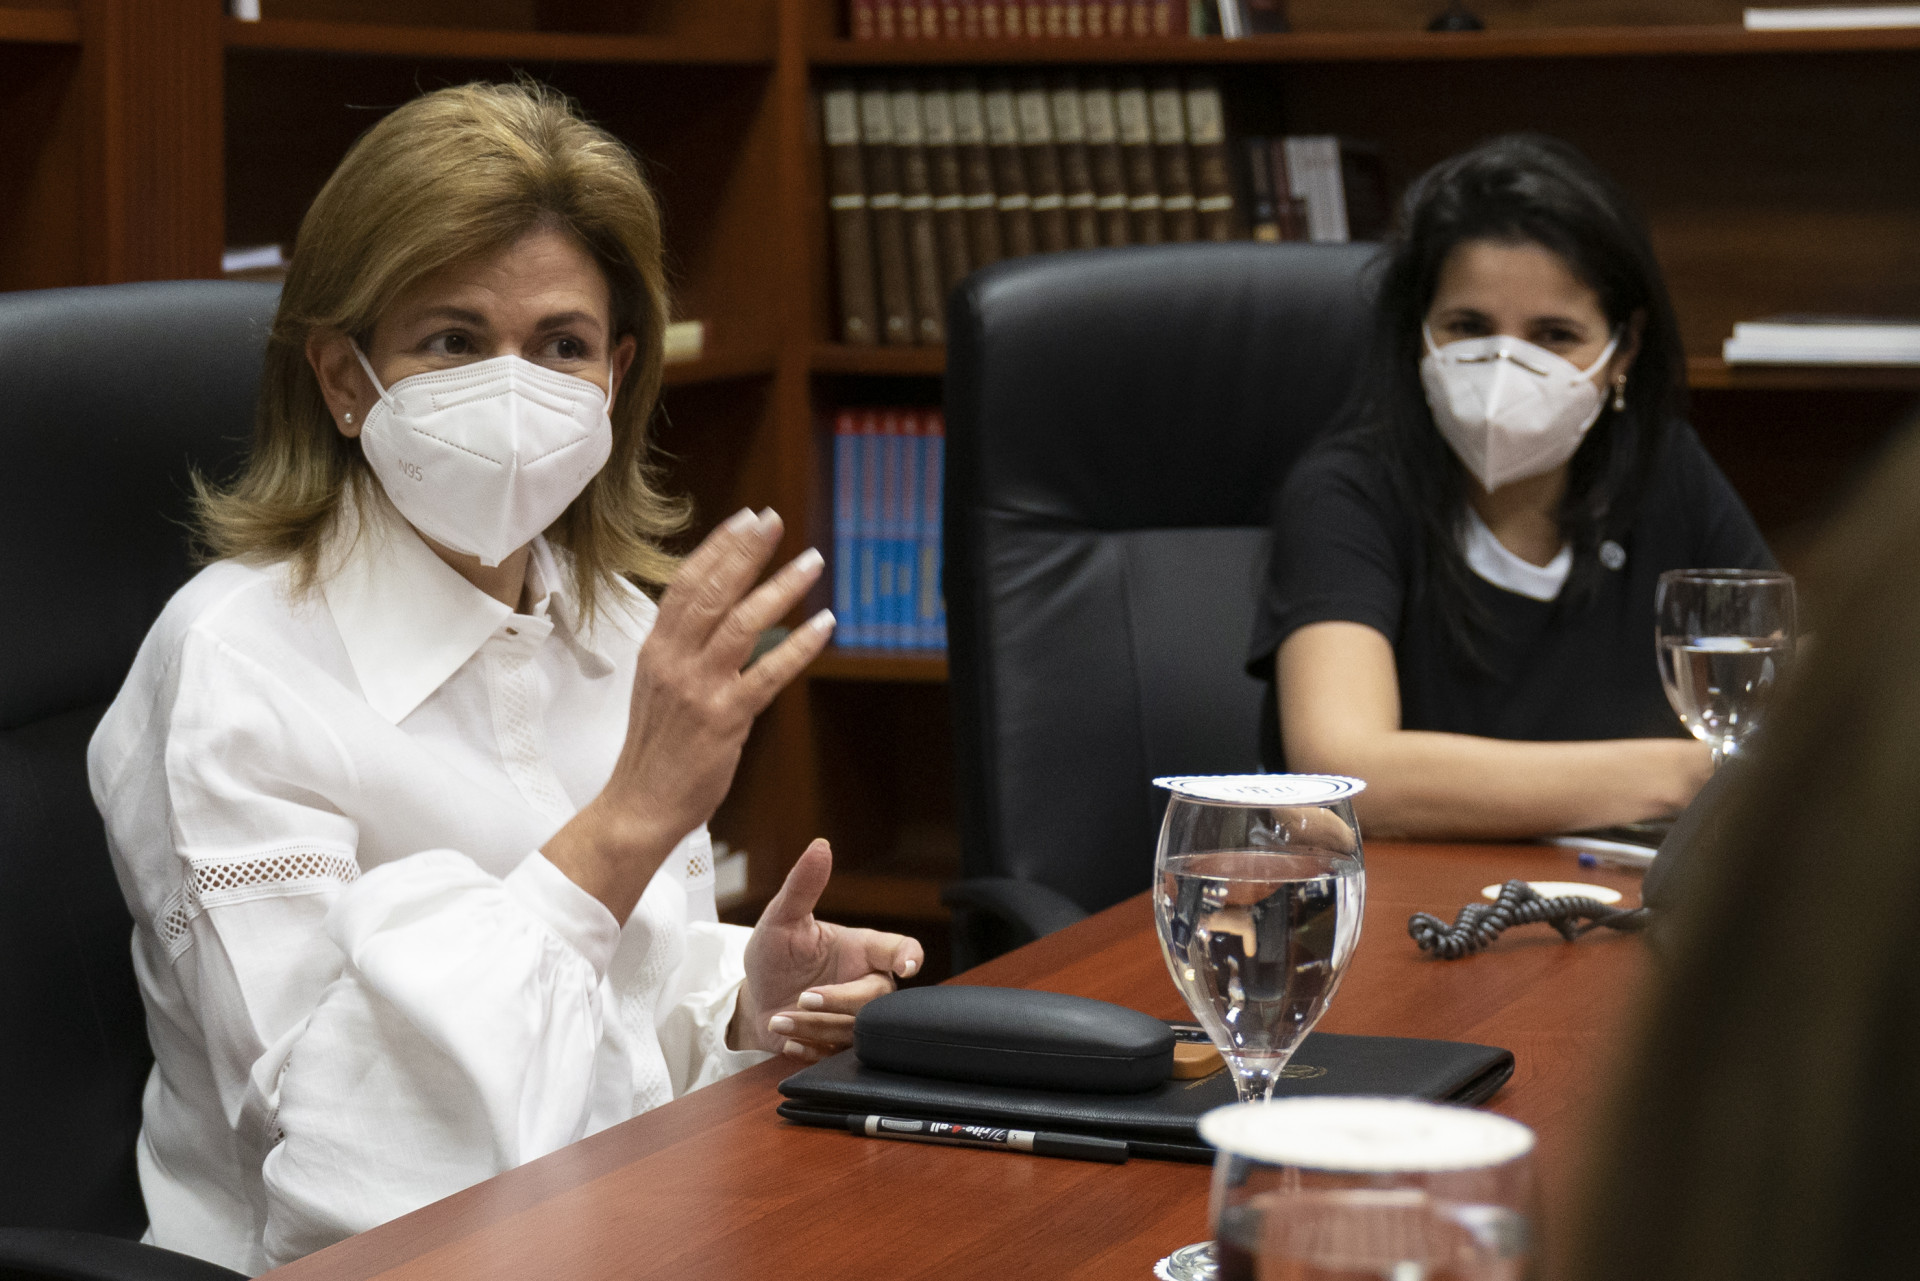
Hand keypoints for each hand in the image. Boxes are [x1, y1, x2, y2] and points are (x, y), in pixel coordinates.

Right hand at [544, 507, 833, 920]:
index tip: (745, 520)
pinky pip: (769, 674)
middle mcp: (674, 661)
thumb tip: (726, 616)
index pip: (687, 583)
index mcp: (657, 648)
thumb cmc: (657, 748)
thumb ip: (688, 649)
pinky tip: (823, 626)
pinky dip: (799, 646)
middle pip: (713, 591)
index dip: (718, 547)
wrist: (641, 803)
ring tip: (811, 563)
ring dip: (781, 588)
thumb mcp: (660, 685)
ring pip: (743, 623)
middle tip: (776, 521)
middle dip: (747, 551)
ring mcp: (698, 688)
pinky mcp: (724, 718)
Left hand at [731, 840, 923, 1061]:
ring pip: (853, 1031)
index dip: (909, 956)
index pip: (901, 948)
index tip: (907, 965)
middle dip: (837, 1001)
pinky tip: (787, 1038)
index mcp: (863, 949)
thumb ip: (802, 886)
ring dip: (814, 1027)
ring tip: (780, 1018)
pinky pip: (834, 1055)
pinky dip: (807, 1047)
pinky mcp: (839, 1047)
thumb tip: (820, 845)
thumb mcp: (781, 918)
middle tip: (801, 998)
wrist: (754, 997)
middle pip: (875, 999)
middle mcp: (866, 983)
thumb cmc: (775, 954)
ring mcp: (855, 1018)